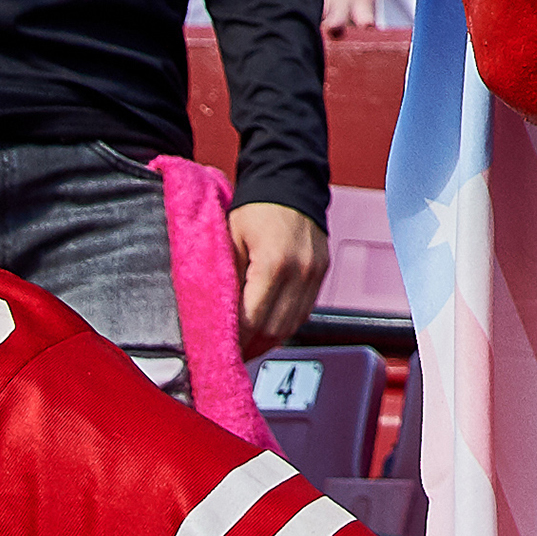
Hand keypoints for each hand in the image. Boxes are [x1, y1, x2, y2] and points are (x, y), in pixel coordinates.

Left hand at [229, 202, 326, 359]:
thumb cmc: (256, 208)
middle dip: (251, 346)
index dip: (235, 339)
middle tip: (230, 354)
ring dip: (269, 340)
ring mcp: (315, 274)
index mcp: (274, 263)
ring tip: (247, 347)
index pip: (253, 319)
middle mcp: (300, 272)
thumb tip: (215, 314)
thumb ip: (226, 278)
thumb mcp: (230, 239)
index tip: (219, 347)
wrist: (290, 182)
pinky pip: (304, 312)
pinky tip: (268, 329)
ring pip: (292, 325)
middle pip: (275, 328)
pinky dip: (285, 325)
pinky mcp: (321, 274)